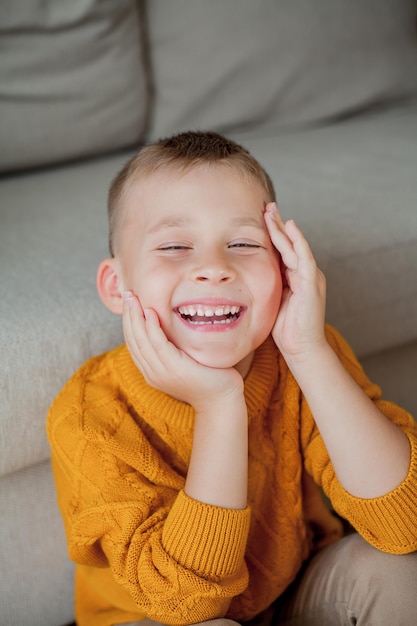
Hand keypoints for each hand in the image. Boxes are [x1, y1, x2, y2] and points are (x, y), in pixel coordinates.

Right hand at [122, 292, 243, 408]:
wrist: (221, 400)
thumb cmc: (208, 378)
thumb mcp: (184, 362)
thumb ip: (172, 349)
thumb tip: (168, 325)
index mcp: (151, 372)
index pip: (133, 344)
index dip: (128, 322)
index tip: (129, 302)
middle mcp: (152, 373)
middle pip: (133, 340)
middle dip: (128, 315)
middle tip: (127, 294)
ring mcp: (162, 372)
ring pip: (141, 341)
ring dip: (136, 317)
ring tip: (134, 299)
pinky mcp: (175, 369)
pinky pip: (158, 345)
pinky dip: (152, 328)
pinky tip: (150, 312)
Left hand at [264, 202, 326, 361]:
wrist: (302, 349)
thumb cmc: (285, 330)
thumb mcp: (270, 302)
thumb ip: (265, 287)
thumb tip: (243, 279)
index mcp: (294, 278)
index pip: (282, 251)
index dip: (272, 234)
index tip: (259, 219)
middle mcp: (304, 274)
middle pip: (289, 244)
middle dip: (277, 225)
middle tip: (266, 206)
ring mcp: (310, 278)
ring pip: (296, 246)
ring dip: (283, 228)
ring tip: (272, 211)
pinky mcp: (312, 284)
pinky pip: (305, 257)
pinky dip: (297, 241)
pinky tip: (290, 227)